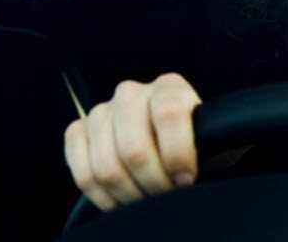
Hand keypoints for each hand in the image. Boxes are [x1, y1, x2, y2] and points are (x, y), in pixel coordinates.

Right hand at [63, 73, 201, 210]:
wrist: (166, 138)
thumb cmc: (192, 142)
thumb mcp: (209, 138)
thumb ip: (207, 145)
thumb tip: (190, 174)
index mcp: (168, 87)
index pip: (168, 114)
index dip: (177, 154)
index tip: (186, 180)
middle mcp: (131, 93)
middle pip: (134, 149)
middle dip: (152, 183)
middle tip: (165, 196)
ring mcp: (101, 111)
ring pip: (106, 166)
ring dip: (129, 194)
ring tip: (146, 200)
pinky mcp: (78, 130)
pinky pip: (82, 172)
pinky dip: (102, 196)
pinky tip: (121, 200)